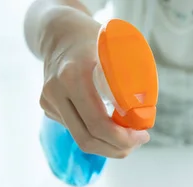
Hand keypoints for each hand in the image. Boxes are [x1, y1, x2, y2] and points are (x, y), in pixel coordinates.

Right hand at [39, 8, 148, 157]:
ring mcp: (48, 101)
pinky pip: (75, 129)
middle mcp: (56, 90)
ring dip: (107, 145)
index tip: (142, 135)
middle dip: (116, 148)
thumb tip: (144, 115)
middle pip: (87, 139)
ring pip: (80, 139)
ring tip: (126, 138)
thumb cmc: (94, 39)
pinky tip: (107, 125)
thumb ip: (128, 80)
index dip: (123, 138)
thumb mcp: (116, 52)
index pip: (98, 124)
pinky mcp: (47, 107)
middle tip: (136, 143)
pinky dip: (95, 133)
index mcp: (74, 76)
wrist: (59, 31)